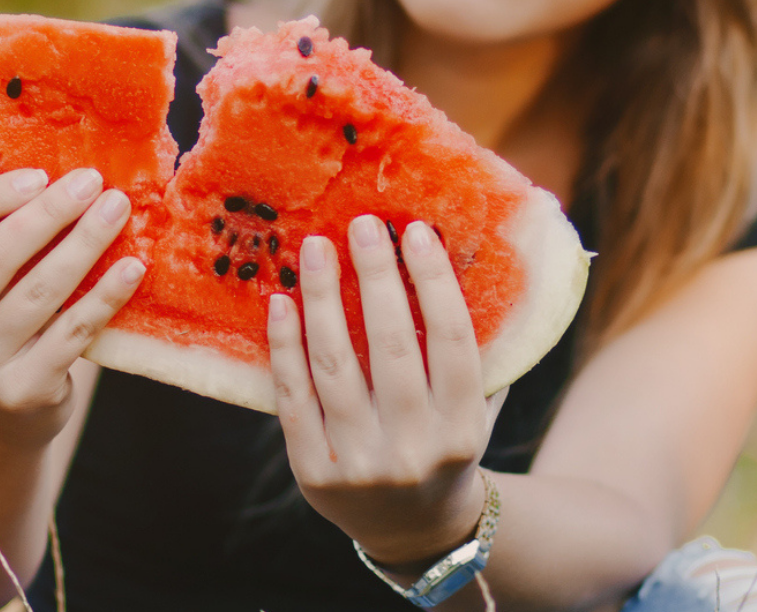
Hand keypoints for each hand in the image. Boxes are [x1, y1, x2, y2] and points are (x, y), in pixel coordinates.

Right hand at [0, 167, 144, 453]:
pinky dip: (106, 294)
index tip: (38, 176)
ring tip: (117, 208)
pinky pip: (73, 330)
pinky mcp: (21, 393)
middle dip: (48, 212)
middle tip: (91, 180)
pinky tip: (132, 267)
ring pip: (39, 290)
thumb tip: (47, 178)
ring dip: (85, 242)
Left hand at [266, 215, 499, 565]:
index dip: (433, 280)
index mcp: (463, 427)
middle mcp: (414, 447)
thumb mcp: (475, 410)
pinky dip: (285, 347)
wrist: (414, 531)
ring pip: (335, 365)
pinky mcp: (313, 473)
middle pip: (392, 346)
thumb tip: (458, 261)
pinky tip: (281, 303)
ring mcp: (360, 463)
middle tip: (361, 225)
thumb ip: (472, 351)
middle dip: (375, 276)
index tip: (415, 231)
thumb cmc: (445, 446)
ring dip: (321, 298)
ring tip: (314, 248)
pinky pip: (294, 397)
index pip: (452, 340)